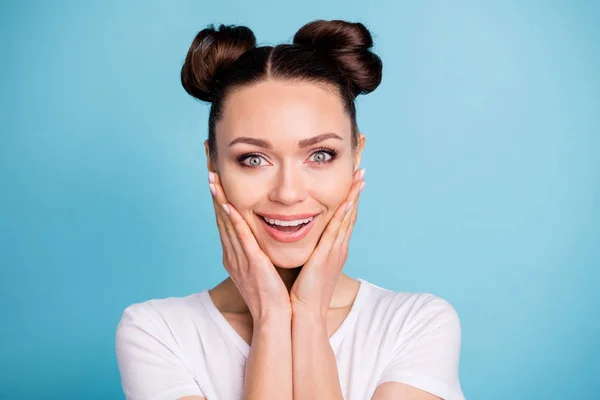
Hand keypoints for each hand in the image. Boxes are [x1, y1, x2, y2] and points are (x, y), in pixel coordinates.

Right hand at [209, 171, 291, 319]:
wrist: (274, 317)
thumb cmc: (272, 294)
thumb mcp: (262, 268)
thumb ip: (259, 250)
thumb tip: (264, 236)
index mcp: (235, 255)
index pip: (225, 221)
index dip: (219, 199)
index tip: (216, 179)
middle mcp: (232, 254)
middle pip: (220, 217)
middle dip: (215, 193)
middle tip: (209, 170)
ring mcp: (239, 258)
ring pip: (226, 223)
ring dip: (219, 200)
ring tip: (212, 179)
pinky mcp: (250, 262)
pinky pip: (240, 237)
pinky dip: (232, 220)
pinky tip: (227, 204)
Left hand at [289, 168, 365, 317]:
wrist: (304, 314)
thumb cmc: (303, 293)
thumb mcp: (309, 266)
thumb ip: (309, 250)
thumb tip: (303, 238)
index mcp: (334, 249)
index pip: (344, 218)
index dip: (349, 198)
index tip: (353, 179)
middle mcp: (338, 248)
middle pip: (350, 213)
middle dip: (356, 191)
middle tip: (362, 170)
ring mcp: (335, 252)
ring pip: (347, 218)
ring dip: (353, 196)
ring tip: (360, 177)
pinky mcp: (327, 257)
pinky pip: (336, 231)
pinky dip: (342, 215)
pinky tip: (347, 200)